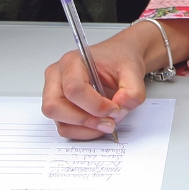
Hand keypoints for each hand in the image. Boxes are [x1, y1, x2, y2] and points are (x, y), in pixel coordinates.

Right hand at [42, 18, 188, 138]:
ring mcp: (58, 91)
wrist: (125, 58)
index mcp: (72, 60)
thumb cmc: (125, 58)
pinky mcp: (64, 106)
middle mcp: (58, 75)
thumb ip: (131, 90)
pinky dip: (82, 131)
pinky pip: (65, 126)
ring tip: (107, 126)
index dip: (93, 104)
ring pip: (58, 120)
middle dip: (82, 119)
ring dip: (82, 129)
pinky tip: (101, 126)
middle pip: (54, 106)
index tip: (115, 110)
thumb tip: (122, 108)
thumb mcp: (134, 70)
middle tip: (108, 123)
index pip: (72, 88)